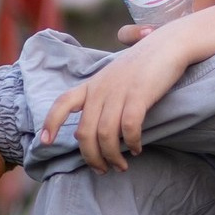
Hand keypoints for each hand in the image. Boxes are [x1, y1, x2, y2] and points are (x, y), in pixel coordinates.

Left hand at [39, 26, 188, 172]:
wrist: (169, 44)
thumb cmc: (144, 63)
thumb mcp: (115, 75)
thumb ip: (103, 94)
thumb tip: (96, 125)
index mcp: (92, 84)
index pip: (63, 103)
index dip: (51, 123)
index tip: (45, 142)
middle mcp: (101, 89)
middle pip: (85, 132)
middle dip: (91, 157)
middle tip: (103, 170)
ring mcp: (119, 92)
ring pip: (105, 135)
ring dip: (112, 156)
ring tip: (121, 166)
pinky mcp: (139, 95)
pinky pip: (129, 127)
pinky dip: (132, 143)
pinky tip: (138, 149)